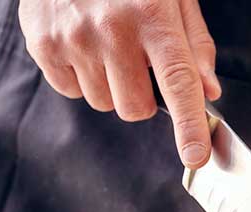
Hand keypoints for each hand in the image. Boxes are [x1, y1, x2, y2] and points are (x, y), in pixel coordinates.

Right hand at [18, 0, 220, 167]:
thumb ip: (194, 42)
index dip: (189, 125)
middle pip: (135, 108)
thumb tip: (208, 90)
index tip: (196, 156)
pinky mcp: (42, 43)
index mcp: (152, 15)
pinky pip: (69, 91)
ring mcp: (73, 38)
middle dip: (143, 97)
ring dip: (111, 85)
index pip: (178, 82)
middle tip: (138, 63)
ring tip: (107, 46)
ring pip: (103, 103)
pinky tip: (82, 44)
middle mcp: (112, 30)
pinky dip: (80, 77)